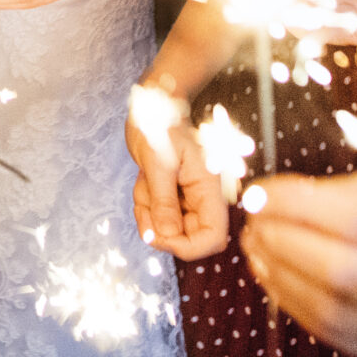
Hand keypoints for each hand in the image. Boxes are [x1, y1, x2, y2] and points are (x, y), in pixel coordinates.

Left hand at [126, 95, 228, 259]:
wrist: (151, 110)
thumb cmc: (159, 127)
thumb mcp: (159, 163)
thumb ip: (164, 201)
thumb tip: (167, 235)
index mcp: (209, 190)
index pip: (212, 238)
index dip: (188, 247)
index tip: (161, 236)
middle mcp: (202, 199)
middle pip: (188, 238)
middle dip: (160, 228)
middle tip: (144, 205)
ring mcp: (187, 200)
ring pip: (169, 229)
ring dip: (149, 213)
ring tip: (145, 184)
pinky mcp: (172, 197)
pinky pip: (157, 216)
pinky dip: (144, 206)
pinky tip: (144, 183)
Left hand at [240, 164, 356, 356]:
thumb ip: (345, 189)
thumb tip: (278, 195)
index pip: (355, 220)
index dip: (297, 206)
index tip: (259, 193)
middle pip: (338, 270)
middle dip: (282, 241)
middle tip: (253, 221)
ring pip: (329, 308)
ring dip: (279, 274)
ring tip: (257, 246)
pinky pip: (333, 333)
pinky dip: (294, 302)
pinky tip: (276, 276)